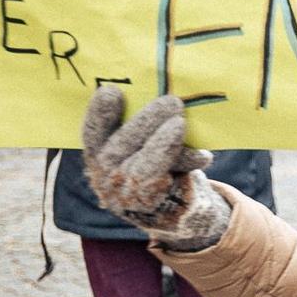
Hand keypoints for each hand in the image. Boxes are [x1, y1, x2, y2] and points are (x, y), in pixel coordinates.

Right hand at [81, 87, 228, 249]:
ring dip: (163, 145)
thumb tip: (170, 98)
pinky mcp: (149, 204)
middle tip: (172, 102)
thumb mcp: (144, 139)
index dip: (99, 113)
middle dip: (146, 122)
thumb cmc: (155, 157)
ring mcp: (125, 192)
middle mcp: (105, 173)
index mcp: (98, 150)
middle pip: (119, 147)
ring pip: (140, 169)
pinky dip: (185, 165)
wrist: (172, 201)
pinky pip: (165, 184)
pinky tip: (203, 156)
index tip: (111, 91)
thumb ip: (147, 123)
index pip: (92, 131)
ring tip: (181, 124)